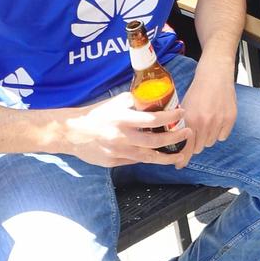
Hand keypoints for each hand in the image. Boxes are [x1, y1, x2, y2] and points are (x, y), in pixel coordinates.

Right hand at [62, 97, 189, 167]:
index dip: (170, 117)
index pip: (152, 120)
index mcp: (122, 119)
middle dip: (174, 138)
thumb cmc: (96, 114)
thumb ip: (134, 101)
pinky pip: (135, 161)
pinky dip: (148, 158)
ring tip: (180, 154)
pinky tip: (158, 156)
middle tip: (187, 133)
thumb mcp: (115, 103)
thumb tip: (154, 97)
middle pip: (154, 142)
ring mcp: (117, 152)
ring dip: (166, 157)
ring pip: (147, 157)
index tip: (181, 113)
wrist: (72, 132)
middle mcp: (121, 137)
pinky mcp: (113, 162)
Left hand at [164, 55, 237, 162]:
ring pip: (210, 142)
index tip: (180, 165)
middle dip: (195, 143)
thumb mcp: (184, 106)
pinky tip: (216, 119)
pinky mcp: (230, 119)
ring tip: (206, 122)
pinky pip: (223, 136)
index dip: (182, 158)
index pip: (186, 147)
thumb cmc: (198, 89)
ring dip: (207, 137)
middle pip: (198, 147)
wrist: (215, 74)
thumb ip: (180, 125)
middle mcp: (205, 122)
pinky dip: (219, 132)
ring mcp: (219, 121)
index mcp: (190, 119)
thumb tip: (176, 142)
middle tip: (195, 132)